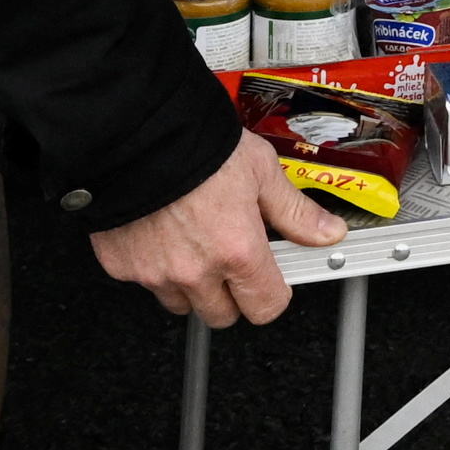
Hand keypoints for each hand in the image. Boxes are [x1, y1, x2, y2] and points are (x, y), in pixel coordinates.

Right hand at [87, 135, 336, 325]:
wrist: (137, 135)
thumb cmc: (197, 146)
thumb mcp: (261, 170)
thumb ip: (294, 211)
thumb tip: (327, 232)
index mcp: (238, 251)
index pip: (266, 307)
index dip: (273, 293)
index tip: (272, 279)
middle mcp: (196, 271)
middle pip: (223, 315)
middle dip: (232, 294)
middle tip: (231, 257)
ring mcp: (156, 273)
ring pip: (182, 303)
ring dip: (192, 284)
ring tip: (194, 240)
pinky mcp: (122, 267)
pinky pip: (145, 282)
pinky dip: (155, 265)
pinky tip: (161, 232)